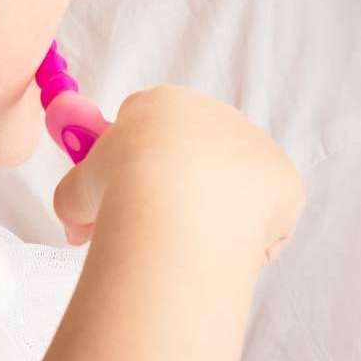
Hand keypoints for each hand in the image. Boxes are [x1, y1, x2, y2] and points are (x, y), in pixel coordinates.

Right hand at [52, 84, 304, 260]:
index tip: (123, 201)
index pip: (151, 127)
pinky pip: (266, 219)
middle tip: (154, 235)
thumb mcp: (76, 192)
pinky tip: (223, 255)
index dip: (134, 166)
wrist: (176, 206)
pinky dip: (248, 243)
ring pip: (233, 189)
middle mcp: (217, 115)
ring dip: (214, 217)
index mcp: (166, 104)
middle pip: (197, 157)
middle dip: (178, 193)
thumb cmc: (119, 190)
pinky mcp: (285, 180)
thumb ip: (76, 199)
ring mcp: (257, 145)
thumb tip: (80, 224)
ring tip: (189, 249)